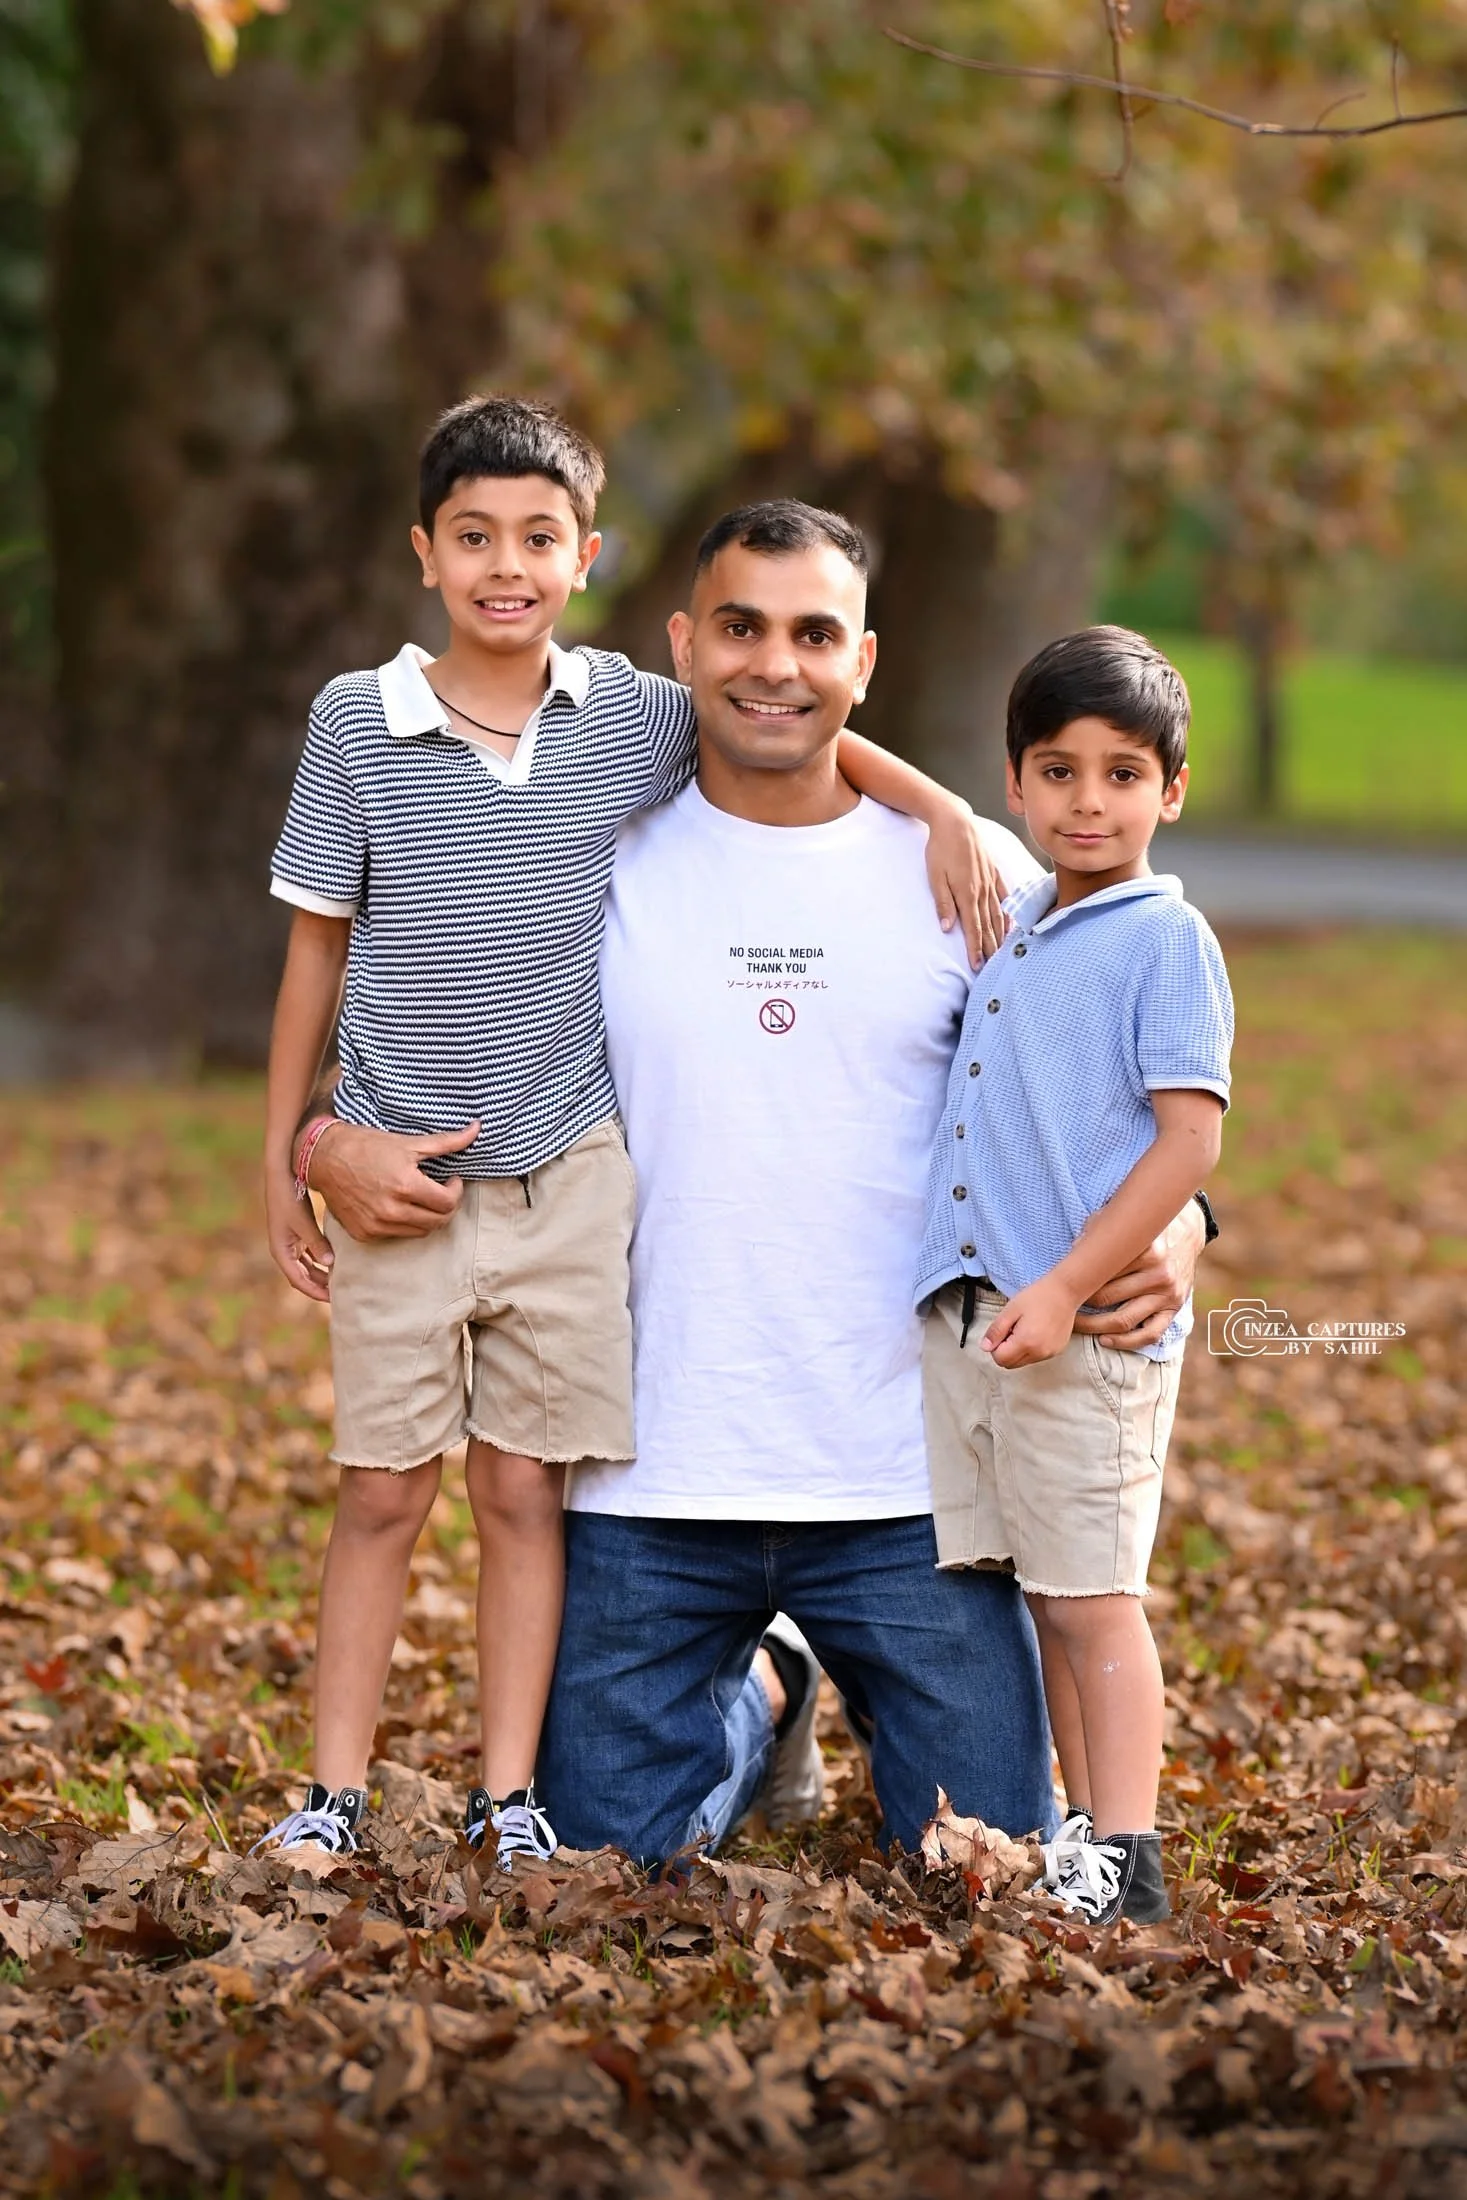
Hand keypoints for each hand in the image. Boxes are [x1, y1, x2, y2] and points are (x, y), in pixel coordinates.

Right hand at [265, 1172, 333, 1303]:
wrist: (281, 1175)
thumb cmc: (289, 1198)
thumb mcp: (304, 1222)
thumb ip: (317, 1243)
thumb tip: (330, 1264)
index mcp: (280, 1251)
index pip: (298, 1280)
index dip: (315, 1292)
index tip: (334, 1299)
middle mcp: (283, 1250)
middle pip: (302, 1276)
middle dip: (319, 1286)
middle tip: (341, 1293)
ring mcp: (289, 1242)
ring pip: (306, 1266)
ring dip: (320, 1274)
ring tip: (340, 1280)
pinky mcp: (296, 1234)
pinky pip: (308, 1254)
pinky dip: (320, 1260)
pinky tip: (336, 1261)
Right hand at [307, 1121, 478, 1240]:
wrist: (324, 1157)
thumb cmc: (367, 1145)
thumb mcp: (408, 1142)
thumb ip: (446, 1142)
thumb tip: (478, 1130)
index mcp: (406, 1186)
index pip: (448, 1203)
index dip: (456, 1191)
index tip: (450, 1180)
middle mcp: (391, 1211)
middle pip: (438, 1222)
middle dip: (445, 1206)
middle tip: (440, 1190)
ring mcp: (376, 1226)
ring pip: (420, 1232)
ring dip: (427, 1217)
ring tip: (420, 1197)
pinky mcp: (364, 1234)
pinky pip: (396, 1236)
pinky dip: (404, 1224)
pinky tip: (399, 1206)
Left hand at [923, 798, 1006, 966]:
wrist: (955, 821)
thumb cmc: (940, 849)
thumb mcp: (935, 877)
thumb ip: (943, 903)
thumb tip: (947, 928)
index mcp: (966, 893)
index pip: (972, 928)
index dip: (975, 948)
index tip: (977, 965)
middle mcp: (982, 890)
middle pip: (987, 925)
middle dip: (989, 947)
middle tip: (992, 967)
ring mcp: (990, 881)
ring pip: (997, 914)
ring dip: (999, 934)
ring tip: (1001, 951)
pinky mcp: (993, 872)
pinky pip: (1003, 896)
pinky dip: (1007, 912)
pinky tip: (1008, 923)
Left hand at [982, 1275, 1076, 1367]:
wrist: (1064, 1292)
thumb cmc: (1038, 1297)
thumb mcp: (1011, 1310)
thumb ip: (996, 1331)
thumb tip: (985, 1347)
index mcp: (1026, 1342)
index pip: (1000, 1359)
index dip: (995, 1346)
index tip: (1002, 1331)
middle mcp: (1039, 1352)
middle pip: (1011, 1364)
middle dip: (1005, 1350)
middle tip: (1012, 1329)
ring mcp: (1049, 1353)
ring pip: (1023, 1362)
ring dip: (1018, 1350)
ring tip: (1025, 1328)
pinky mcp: (1057, 1351)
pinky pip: (1036, 1357)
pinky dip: (1031, 1349)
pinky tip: (1035, 1331)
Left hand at [1072, 1201, 1205, 1352]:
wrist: (1186, 1232)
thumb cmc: (1144, 1229)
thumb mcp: (1122, 1222)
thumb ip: (1097, 1235)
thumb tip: (1070, 1258)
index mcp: (1147, 1250)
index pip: (1101, 1273)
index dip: (1077, 1283)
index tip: (1061, 1288)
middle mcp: (1159, 1273)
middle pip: (1108, 1298)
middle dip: (1081, 1305)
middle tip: (1064, 1307)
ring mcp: (1168, 1294)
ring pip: (1125, 1320)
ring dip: (1096, 1327)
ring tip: (1077, 1326)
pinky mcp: (1174, 1308)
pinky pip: (1150, 1334)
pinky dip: (1126, 1342)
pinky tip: (1106, 1340)